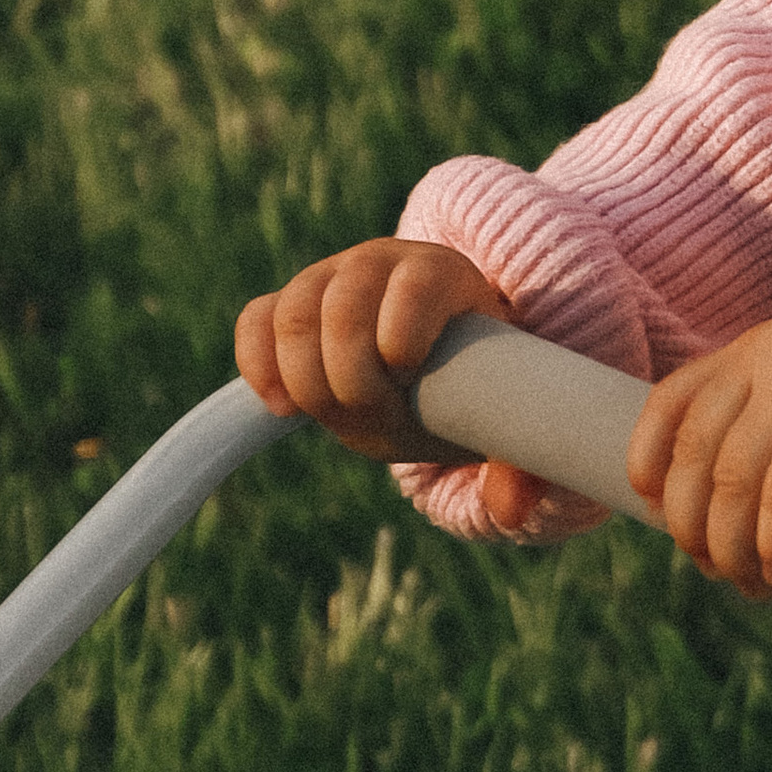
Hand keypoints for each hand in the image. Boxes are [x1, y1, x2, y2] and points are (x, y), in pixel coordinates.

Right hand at [234, 241, 545, 531]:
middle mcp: (381, 262)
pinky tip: (281, 407)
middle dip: (351, 373)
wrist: (431, 361)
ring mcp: (327, 278)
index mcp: (443, 274)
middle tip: (374, 414)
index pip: (417, 283)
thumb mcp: (495, 416)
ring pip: (295, 311)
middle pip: (345, 302)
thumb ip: (515, 459)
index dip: (404, 332)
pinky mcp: (285, 305)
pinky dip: (259, 365)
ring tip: (333, 414)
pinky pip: (256, 321)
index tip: (407, 374)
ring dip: (306, 377)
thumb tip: (512, 509)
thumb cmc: (468, 385)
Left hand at [628, 317, 771, 597]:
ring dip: (732, 554)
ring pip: (729, 488)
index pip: (670, 404)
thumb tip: (687, 518)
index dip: (652, 469)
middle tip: (720, 572)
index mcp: (764, 347)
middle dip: (694, 528)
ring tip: (756, 586)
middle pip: (693, 457)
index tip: (663, 518)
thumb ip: (765, 439)